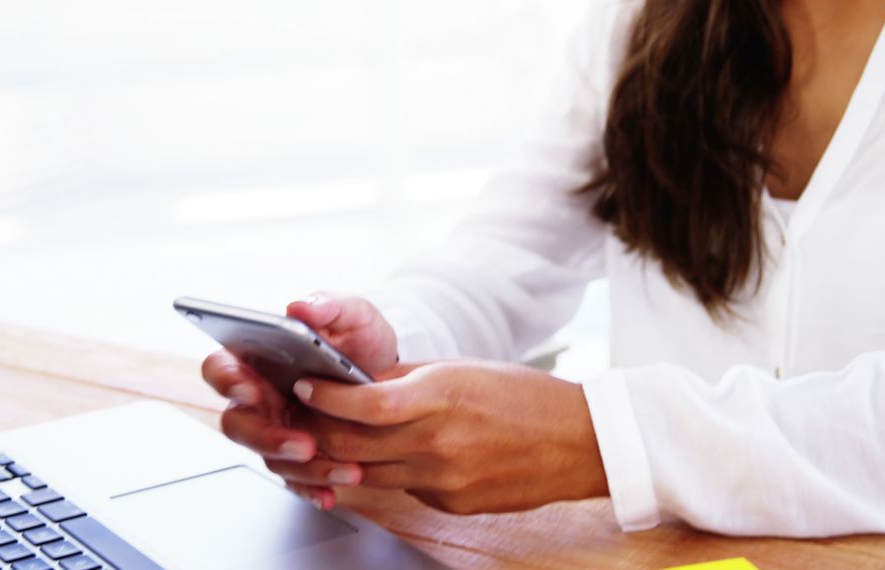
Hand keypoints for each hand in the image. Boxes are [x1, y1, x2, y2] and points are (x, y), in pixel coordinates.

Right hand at [201, 292, 397, 508]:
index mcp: (257, 359)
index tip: (248, 387)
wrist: (394, 378)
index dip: (227, 380)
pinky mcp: (300, 457)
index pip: (220, 368)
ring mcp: (277, 430)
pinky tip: (333, 492)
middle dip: (267, 437)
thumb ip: (328, 306)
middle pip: (239, 424)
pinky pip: (296, 480)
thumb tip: (300, 306)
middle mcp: (260, 398)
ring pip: (269, 457)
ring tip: (341, 468)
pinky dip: (313, 488)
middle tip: (302, 443)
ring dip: (301, 468)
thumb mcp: (353, 315)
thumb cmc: (361, 341)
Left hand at [288, 360, 608, 514]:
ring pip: (368, 474)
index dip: (326, 398)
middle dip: (319, 432)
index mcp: (443, 396)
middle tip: (305, 416)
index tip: (306, 388)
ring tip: (339, 437)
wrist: (578, 443)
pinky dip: (390, 472)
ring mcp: (445, 480)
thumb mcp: (463, 369)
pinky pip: (403, 488)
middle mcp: (439, 442)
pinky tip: (399, 455)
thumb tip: (357, 380)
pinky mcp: (452, 504)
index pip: (365, 403)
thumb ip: (406, 379)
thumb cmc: (525, 396)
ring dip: (346, 458)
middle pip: (353, 446)